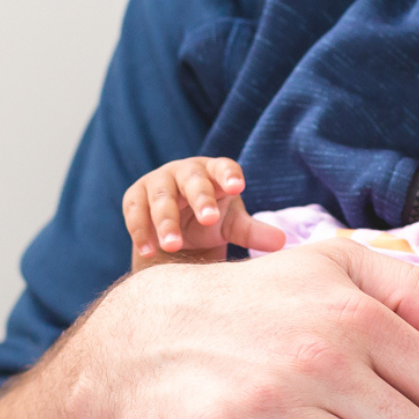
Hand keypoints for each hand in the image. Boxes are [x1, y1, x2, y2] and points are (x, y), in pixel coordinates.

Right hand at [122, 156, 286, 263]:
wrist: (174, 231)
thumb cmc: (210, 221)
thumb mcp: (231, 225)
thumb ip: (253, 232)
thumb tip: (283, 242)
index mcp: (214, 172)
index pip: (224, 167)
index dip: (229, 175)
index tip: (238, 187)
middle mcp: (185, 171)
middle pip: (192, 179)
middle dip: (200, 198)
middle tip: (209, 220)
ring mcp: (158, 181)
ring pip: (161, 197)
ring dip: (165, 221)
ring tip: (171, 245)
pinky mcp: (135, 197)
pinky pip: (135, 212)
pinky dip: (140, 231)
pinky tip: (148, 251)